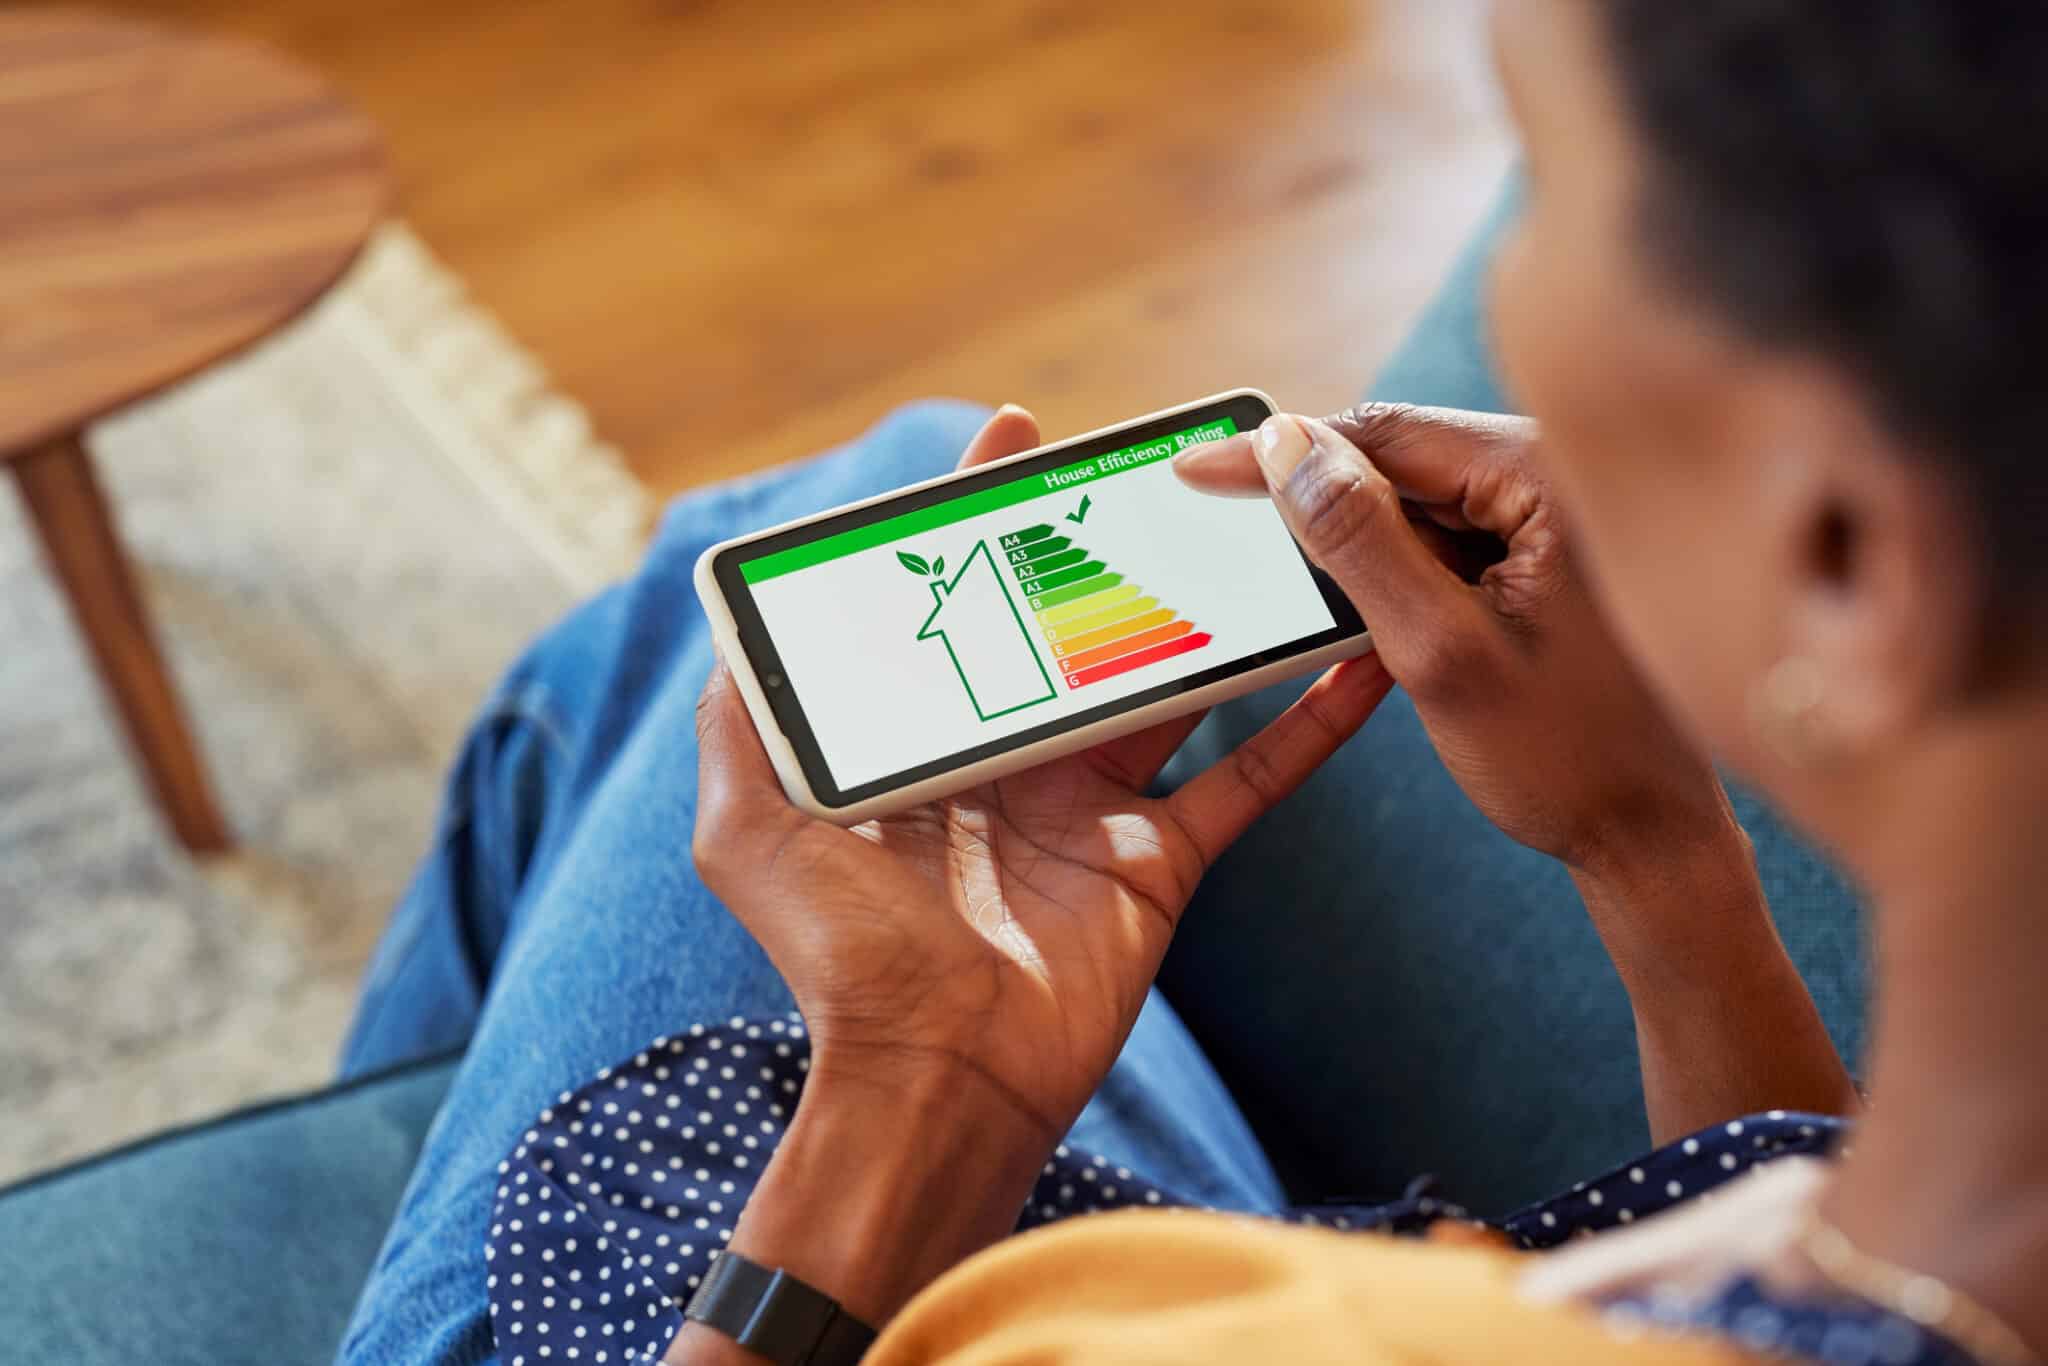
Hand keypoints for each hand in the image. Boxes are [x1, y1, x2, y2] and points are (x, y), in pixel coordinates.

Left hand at [691, 406, 1392, 1283]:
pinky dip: (1305, 731)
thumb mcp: (749, 831)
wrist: (936, 1079)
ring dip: (1219, 618)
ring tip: (1270, 536)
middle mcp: (1012, 757)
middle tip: (1162, 465)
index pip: (960, 599)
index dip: (980, 512)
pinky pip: (1246, 782)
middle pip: (1075, 627)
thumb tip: (739, 621)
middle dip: (1111, 547)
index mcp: (929, 736)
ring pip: (1172, 687)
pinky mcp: (1160, 860)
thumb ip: (743, 726)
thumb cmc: (838, 960)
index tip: (1016, 431)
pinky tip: (1352, 668)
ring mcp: (1092, 805)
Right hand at [1174, 404, 1736, 875]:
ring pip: (1421, 496)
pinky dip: (1397, 562)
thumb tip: (1288, 447)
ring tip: (1290, 567)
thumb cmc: (1567, 756)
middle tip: (1222, 508)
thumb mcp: (1438, 649)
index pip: (1385, 434)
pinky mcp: (1551, 554)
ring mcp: (1560, 514)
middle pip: (1402, 454)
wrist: (1652, 836)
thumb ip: (1358, 542)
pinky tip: (1364, 603)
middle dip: (1316, 489)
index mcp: (1552, 478)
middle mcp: (1565, 475)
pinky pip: (1451, 532)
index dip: (1278, 450)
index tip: (1196, 465)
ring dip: (1356, 533)